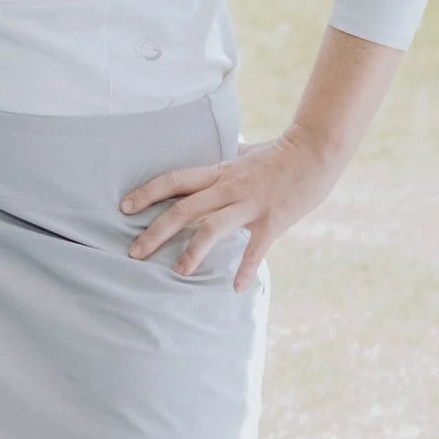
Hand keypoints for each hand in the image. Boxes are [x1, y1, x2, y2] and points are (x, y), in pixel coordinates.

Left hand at [121, 130, 342, 291]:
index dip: (147, 192)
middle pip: (182, 208)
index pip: (173, 180)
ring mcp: (249, 204)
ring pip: (212, 228)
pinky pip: (256, 248)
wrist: (316, 150)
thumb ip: (228, 158)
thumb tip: (222, 150)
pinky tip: (236, 288)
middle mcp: (227, 188)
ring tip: (177, 272)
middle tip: (133, 252)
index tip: (123, 207)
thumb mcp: (246, 153)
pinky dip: (246, 269)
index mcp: (218, 172)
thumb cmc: (280, 152)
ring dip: (192, 251)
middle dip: (155, 231)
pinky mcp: (272, 220)